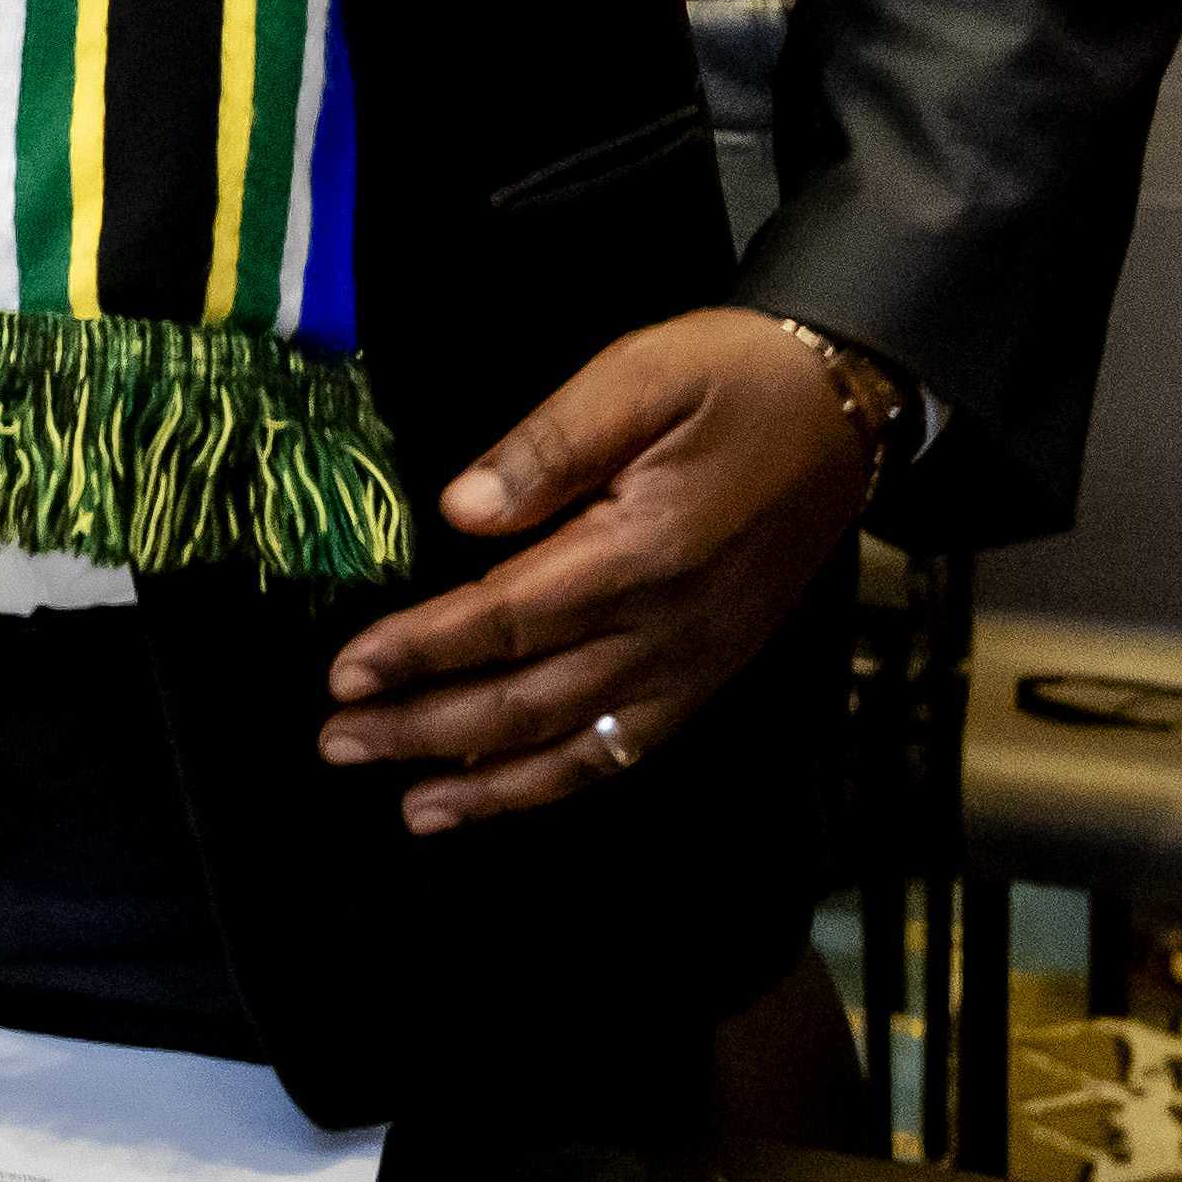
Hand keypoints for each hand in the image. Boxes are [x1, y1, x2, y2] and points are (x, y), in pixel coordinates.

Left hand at [320, 306, 874, 835]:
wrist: (845, 409)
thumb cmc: (731, 381)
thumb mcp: (638, 376)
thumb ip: (548, 445)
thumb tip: (461, 510)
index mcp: (639, 554)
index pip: (504, 619)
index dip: (419, 652)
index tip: (344, 675)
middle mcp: (666, 628)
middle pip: (525, 700)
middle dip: (423, 729)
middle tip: (336, 742)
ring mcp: (692, 663)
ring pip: (573, 747)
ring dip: (483, 782)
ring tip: (405, 805)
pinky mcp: (709, 674)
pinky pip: (626, 749)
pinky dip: (559, 783)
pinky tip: (500, 795)